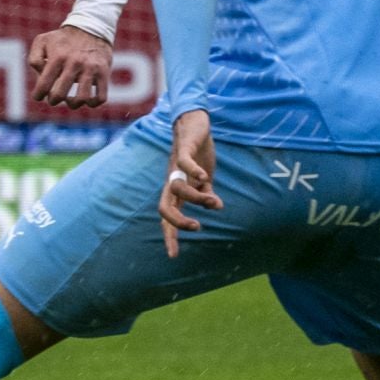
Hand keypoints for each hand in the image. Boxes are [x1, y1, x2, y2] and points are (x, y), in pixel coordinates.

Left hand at [28, 25, 112, 109]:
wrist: (91, 26)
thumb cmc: (62, 39)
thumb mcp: (42, 41)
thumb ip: (34, 59)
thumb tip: (40, 77)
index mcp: (58, 57)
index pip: (44, 84)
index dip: (38, 95)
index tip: (38, 96)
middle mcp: (74, 63)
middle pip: (60, 94)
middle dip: (53, 100)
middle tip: (54, 97)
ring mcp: (90, 69)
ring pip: (82, 99)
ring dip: (73, 104)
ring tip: (70, 100)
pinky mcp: (104, 72)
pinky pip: (101, 97)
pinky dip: (93, 104)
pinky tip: (87, 100)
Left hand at [159, 109, 221, 258]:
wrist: (194, 123)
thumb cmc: (197, 153)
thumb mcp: (205, 179)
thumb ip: (207, 195)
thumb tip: (216, 208)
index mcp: (175, 190)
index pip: (167, 217)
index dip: (169, 236)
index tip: (173, 256)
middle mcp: (172, 180)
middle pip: (163, 207)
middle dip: (177, 222)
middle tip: (197, 227)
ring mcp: (176, 166)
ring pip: (178, 188)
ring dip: (197, 197)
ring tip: (214, 200)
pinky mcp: (184, 149)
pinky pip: (184, 163)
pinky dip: (193, 171)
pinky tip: (204, 177)